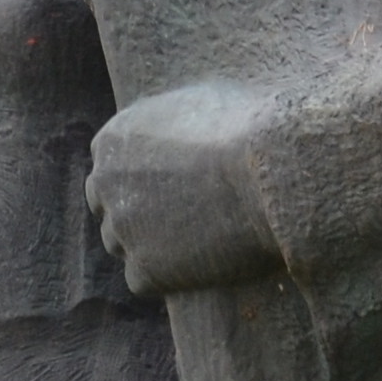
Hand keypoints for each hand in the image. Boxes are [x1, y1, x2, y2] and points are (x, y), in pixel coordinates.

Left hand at [89, 79, 283, 294]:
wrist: (274, 174)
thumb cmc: (252, 131)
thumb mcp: (202, 101)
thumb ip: (174, 118)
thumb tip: (183, 123)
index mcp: (115, 139)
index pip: (109, 167)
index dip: (139, 180)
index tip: (167, 188)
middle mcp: (106, 182)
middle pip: (108, 208)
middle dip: (135, 214)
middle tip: (178, 219)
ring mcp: (123, 228)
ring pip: (124, 246)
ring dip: (152, 246)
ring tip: (202, 237)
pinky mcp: (145, 270)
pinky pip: (145, 279)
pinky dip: (170, 276)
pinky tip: (207, 260)